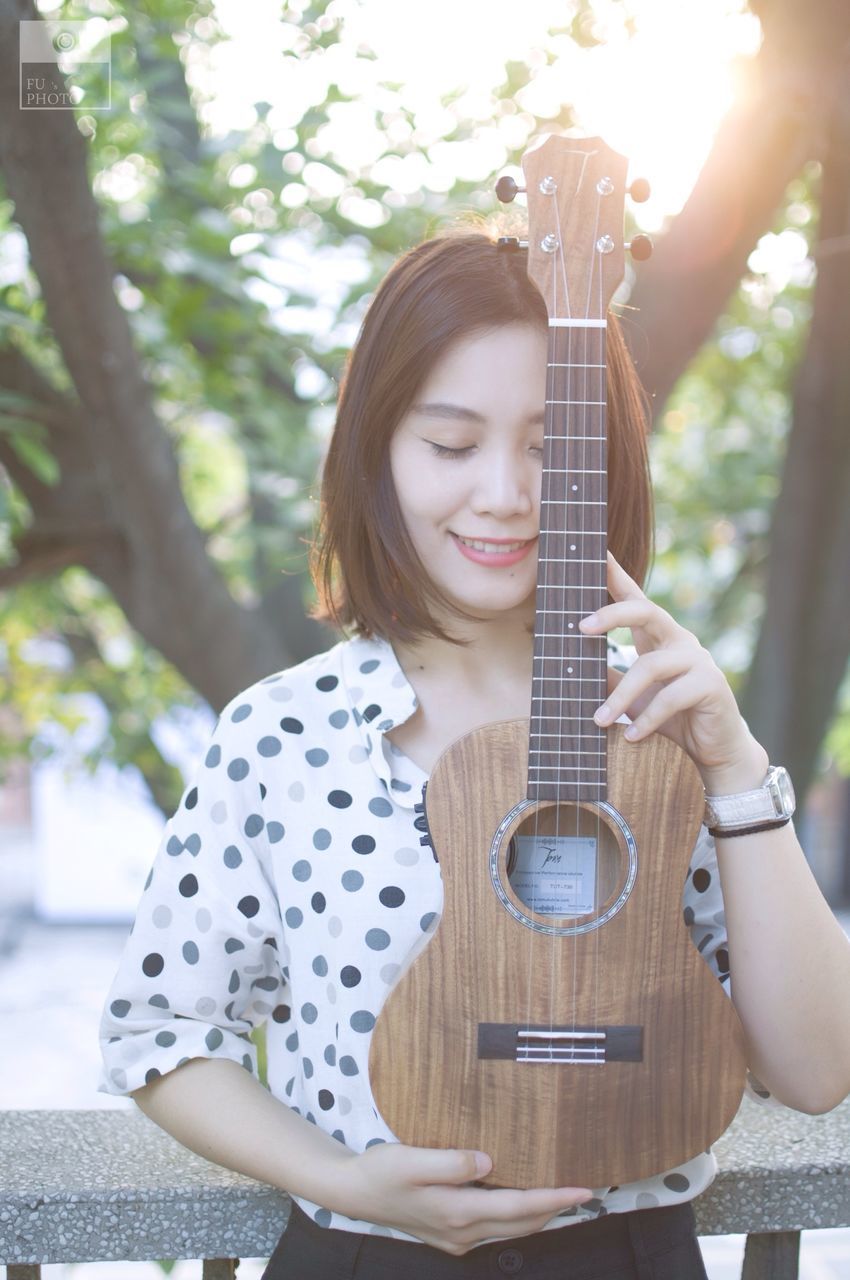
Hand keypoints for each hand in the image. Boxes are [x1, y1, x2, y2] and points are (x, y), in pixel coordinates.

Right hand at [342, 1142, 592, 1254]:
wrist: (354, 1192)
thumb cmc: (381, 1170)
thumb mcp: (411, 1159)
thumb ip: (450, 1162)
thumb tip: (488, 1161)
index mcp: (457, 1212)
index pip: (518, 1208)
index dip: (553, 1199)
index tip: (583, 1189)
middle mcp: (462, 1231)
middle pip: (521, 1224)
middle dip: (555, 1209)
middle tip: (585, 1190)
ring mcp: (457, 1238)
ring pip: (511, 1230)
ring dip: (539, 1215)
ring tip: (563, 1195)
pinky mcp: (451, 1236)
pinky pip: (495, 1228)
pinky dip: (517, 1217)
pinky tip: (523, 1201)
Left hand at [579, 553, 767, 791]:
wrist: (716, 748)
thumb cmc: (672, 717)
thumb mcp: (633, 696)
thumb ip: (609, 677)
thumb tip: (568, 665)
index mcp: (659, 637)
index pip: (636, 599)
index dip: (617, 575)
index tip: (595, 553)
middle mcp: (679, 640)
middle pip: (648, 611)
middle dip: (612, 615)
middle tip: (580, 627)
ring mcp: (698, 660)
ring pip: (651, 666)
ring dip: (620, 697)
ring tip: (598, 720)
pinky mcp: (710, 686)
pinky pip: (671, 698)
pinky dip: (647, 719)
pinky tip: (631, 735)